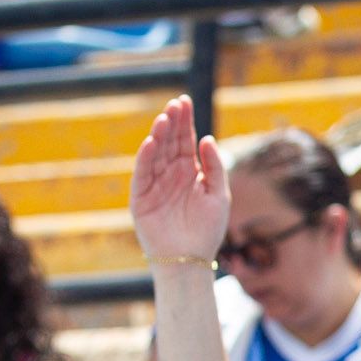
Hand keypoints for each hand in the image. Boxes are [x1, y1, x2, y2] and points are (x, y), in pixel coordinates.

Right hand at [130, 95, 226, 263]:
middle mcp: (171, 174)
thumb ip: (214, 167)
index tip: (185, 101)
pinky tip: (150, 143)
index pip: (185, 140)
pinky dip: (145, 158)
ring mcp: (155, 185)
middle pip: (170, 142)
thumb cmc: (207, 230)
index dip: (185, 121)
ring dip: (158, 136)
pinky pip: (142, 174)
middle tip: (174, 104)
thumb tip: (206, 138)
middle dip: (172, 123)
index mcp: (190, 172)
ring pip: (155, 154)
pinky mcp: (141, 198)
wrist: (190, 259)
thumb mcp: (219, 195)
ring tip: (163, 119)